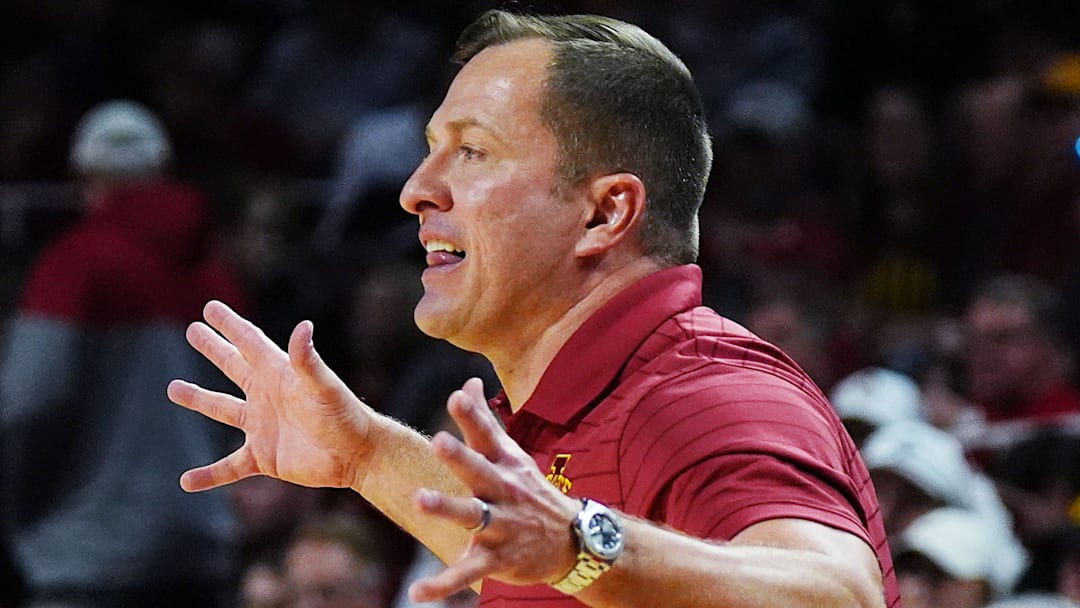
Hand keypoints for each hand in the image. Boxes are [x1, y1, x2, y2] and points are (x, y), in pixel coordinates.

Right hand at [167, 300, 374, 491]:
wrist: (356, 454)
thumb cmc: (344, 416)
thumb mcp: (324, 386)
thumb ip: (307, 360)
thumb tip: (303, 326)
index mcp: (279, 374)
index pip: (249, 342)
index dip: (230, 325)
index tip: (210, 307)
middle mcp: (267, 396)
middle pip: (233, 367)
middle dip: (213, 348)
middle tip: (192, 330)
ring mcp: (262, 426)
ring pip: (223, 410)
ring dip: (198, 399)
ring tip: (174, 388)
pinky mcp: (263, 457)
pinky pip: (229, 467)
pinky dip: (209, 475)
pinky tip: (187, 482)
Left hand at [408, 378, 580, 601]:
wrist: (574, 541)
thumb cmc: (530, 491)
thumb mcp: (511, 454)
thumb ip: (483, 421)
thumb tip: (468, 381)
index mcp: (504, 465)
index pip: (487, 436)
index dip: (472, 416)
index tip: (457, 395)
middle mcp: (503, 492)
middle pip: (479, 471)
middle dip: (460, 457)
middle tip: (437, 441)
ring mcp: (502, 526)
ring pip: (472, 516)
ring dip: (446, 508)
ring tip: (418, 499)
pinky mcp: (498, 560)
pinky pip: (467, 572)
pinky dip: (442, 585)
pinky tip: (416, 592)